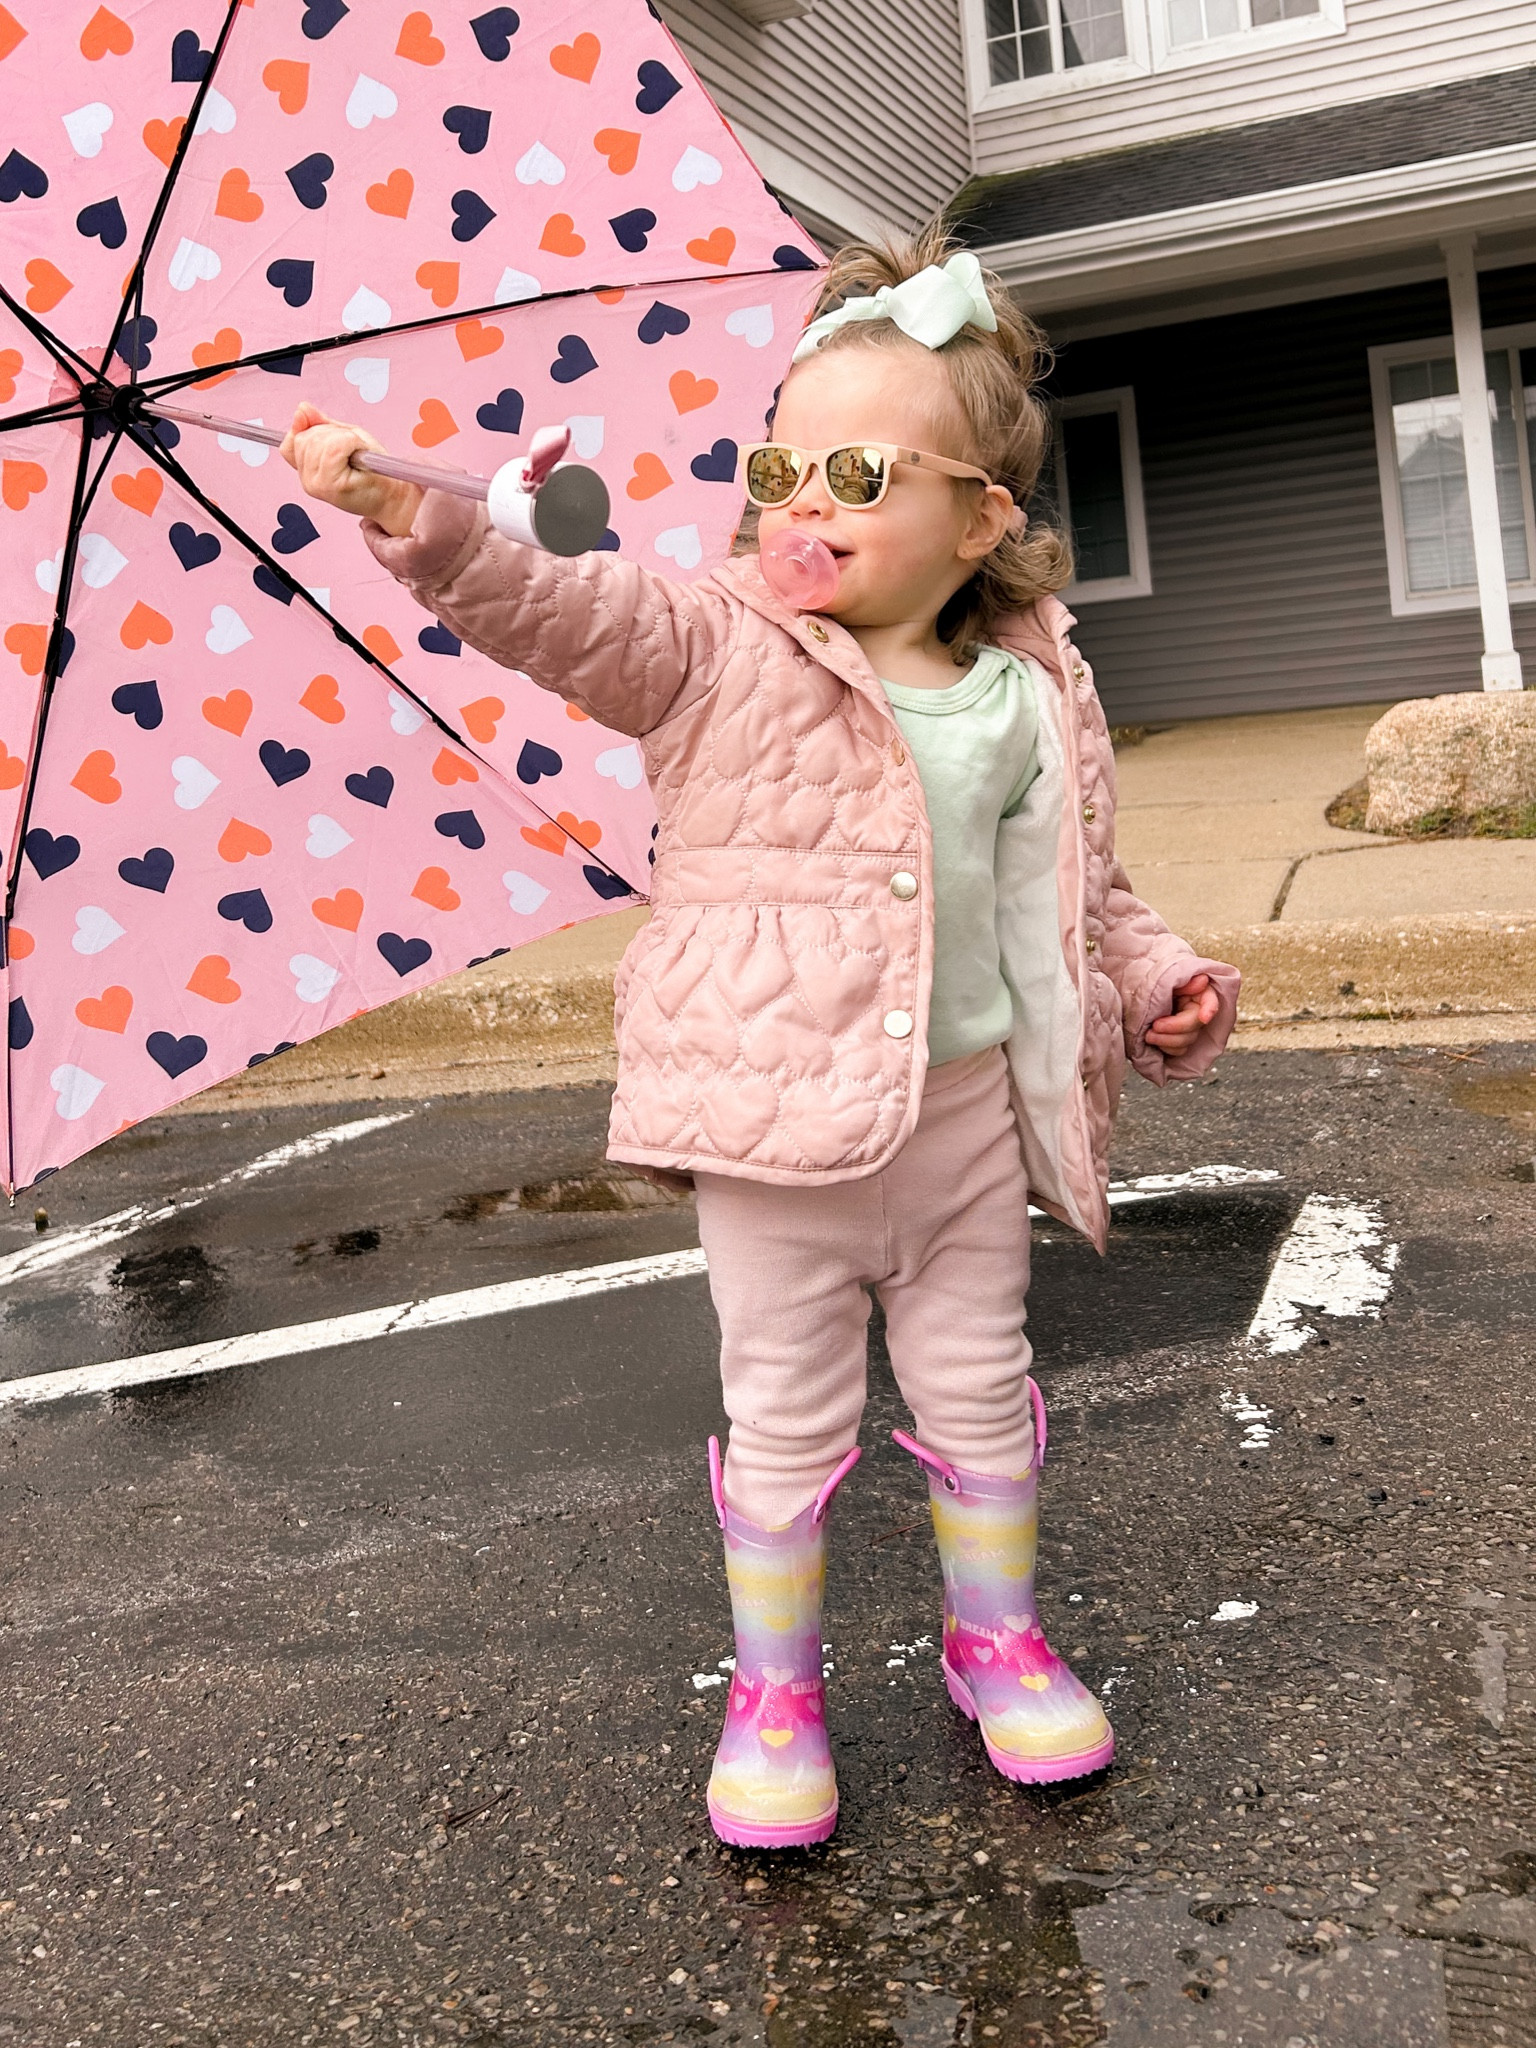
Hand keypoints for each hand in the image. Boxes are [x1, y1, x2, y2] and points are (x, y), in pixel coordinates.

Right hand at [280, 402, 422, 536]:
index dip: (307, 430)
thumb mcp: (343, 438)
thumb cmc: (372, 467)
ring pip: (318, 440)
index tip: (334, 435)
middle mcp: (307, 481)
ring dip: (344, 438)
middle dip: (331, 433)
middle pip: (305, 437)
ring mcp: (316, 485)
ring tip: (357, 453)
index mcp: (307, 471)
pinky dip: (349, 442)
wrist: (394, 495)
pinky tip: (359, 454)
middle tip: (352, 449)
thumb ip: (321, 425)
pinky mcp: (330, 486)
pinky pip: (333, 447)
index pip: (289, 443)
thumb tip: (301, 408)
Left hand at [1144, 972, 1220, 1057]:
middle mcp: (1195, 1010)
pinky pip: (1179, 1050)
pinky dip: (1166, 1048)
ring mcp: (1188, 1027)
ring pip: (1188, 1040)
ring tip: (1149, 1034)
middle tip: (1154, 1026)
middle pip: (1196, 1024)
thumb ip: (1181, 980)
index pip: (1210, 999)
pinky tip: (1154, 1041)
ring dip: (1167, 1040)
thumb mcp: (1163, 977)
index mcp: (1196, 992)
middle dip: (1174, 1027)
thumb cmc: (1150, 986)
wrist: (1133, 999)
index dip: (1209, 1008)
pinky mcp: (1178, 1039)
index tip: (1204, 1017)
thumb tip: (1202, 980)